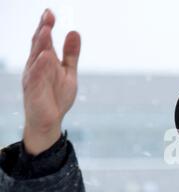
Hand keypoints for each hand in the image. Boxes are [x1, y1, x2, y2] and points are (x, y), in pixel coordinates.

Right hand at [22, 9, 80, 154]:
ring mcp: (33, 78)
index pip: (44, 40)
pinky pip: (36, 77)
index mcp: (44, 61)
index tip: (51, 13)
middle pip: (38, 45)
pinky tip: (45, 57)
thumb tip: (74, 32)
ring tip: (47, 30)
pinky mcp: (34, 92)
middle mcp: (36, 66)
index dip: (46, 25)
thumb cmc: (56, 96)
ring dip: (41, 44)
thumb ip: (71, 54)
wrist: (51, 120)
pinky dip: (40, 67)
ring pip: (35, 58)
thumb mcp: (68, 72)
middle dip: (43, 30)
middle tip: (48, 16)